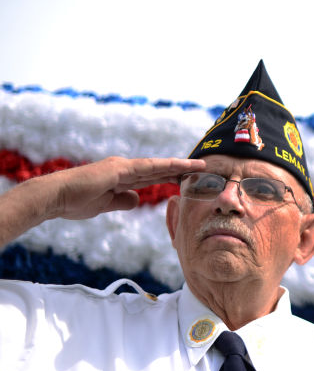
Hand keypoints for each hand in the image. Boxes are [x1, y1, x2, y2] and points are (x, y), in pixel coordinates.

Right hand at [0, 156, 205, 246]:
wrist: (54, 198)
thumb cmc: (74, 202)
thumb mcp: (105, 205)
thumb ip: (122, 201)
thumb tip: (138, 199)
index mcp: (121, 177)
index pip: (151, 176)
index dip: (170, 176)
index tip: (187, 178)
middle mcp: (124, 168)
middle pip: (158, 169)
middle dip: (180, 169)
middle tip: (202, 169)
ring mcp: (121, 167)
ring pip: (157, 166)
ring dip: (179, 166)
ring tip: (200, 166)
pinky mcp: (118, 169)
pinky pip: (147, 168)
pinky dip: (165, 167)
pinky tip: (180, 167)